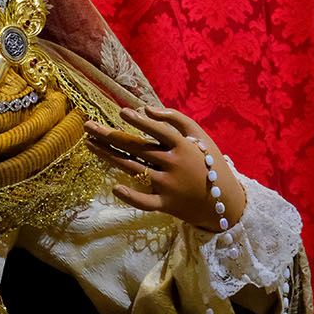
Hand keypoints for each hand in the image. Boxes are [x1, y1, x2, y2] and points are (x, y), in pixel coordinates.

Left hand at [84, 105, 244, 231]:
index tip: (120, 112)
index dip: (140, 122)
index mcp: (183, 146)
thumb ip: (174, 119)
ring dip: (109, 156)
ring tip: (90, 144)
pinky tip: (114, 187)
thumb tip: (145, 108)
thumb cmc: (209, 161)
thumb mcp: (199, 135)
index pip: (158, 131)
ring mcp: (169, 186)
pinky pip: (146, 202)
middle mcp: (174, 164)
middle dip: (110, 136)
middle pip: (136, 148)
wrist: (225, 201)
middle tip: (88, 126)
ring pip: (133, 169)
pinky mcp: (167, 205)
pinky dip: (131, 196)